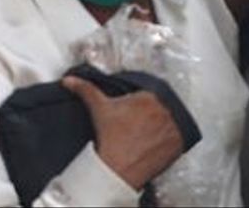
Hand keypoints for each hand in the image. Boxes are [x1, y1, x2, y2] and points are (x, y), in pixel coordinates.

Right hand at [63, 75, 185, 190]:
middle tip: (139, 127)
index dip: (140, 106)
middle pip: (161, 108)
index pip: (149, 96)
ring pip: (170, 121)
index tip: (134, 116)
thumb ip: (85, 89)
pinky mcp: (179, 144)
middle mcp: (165, 110)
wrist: (118, 168)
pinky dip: (170, 140)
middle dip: (151, 116)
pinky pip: (179, 137)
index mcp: (149, 96)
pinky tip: (155, 144)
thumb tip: (69, 80)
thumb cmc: (110, 138)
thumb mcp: (98, 108)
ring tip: (146, 137)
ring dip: (162, 127)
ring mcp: (174, 127)